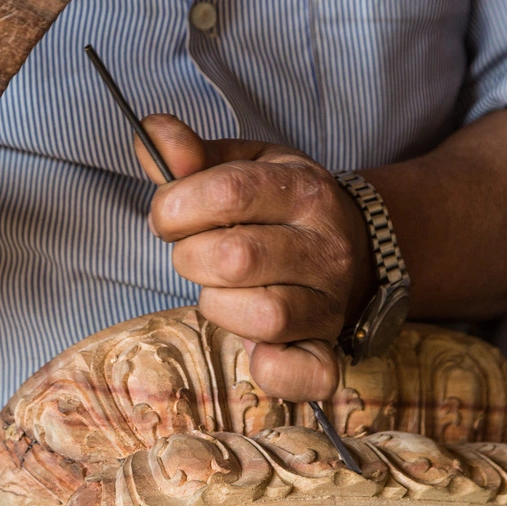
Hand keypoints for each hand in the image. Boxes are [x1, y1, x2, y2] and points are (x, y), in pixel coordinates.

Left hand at [138, 115, 372, 401]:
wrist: (354, 247)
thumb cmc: (280, 206)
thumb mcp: (244, 165)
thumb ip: (193, 153)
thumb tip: (152, 133)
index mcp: (304, 190)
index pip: (227, 193)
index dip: (176, 208)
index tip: (170, 216)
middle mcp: (326, 246)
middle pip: (235, 258)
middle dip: (191, 258)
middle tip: (196, 254)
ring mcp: (331, 302)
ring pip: (263, 314)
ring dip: (219, 305)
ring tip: (222, 290)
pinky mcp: (327, 349)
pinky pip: (302, 372)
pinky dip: (272, 369)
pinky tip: (255, 347)